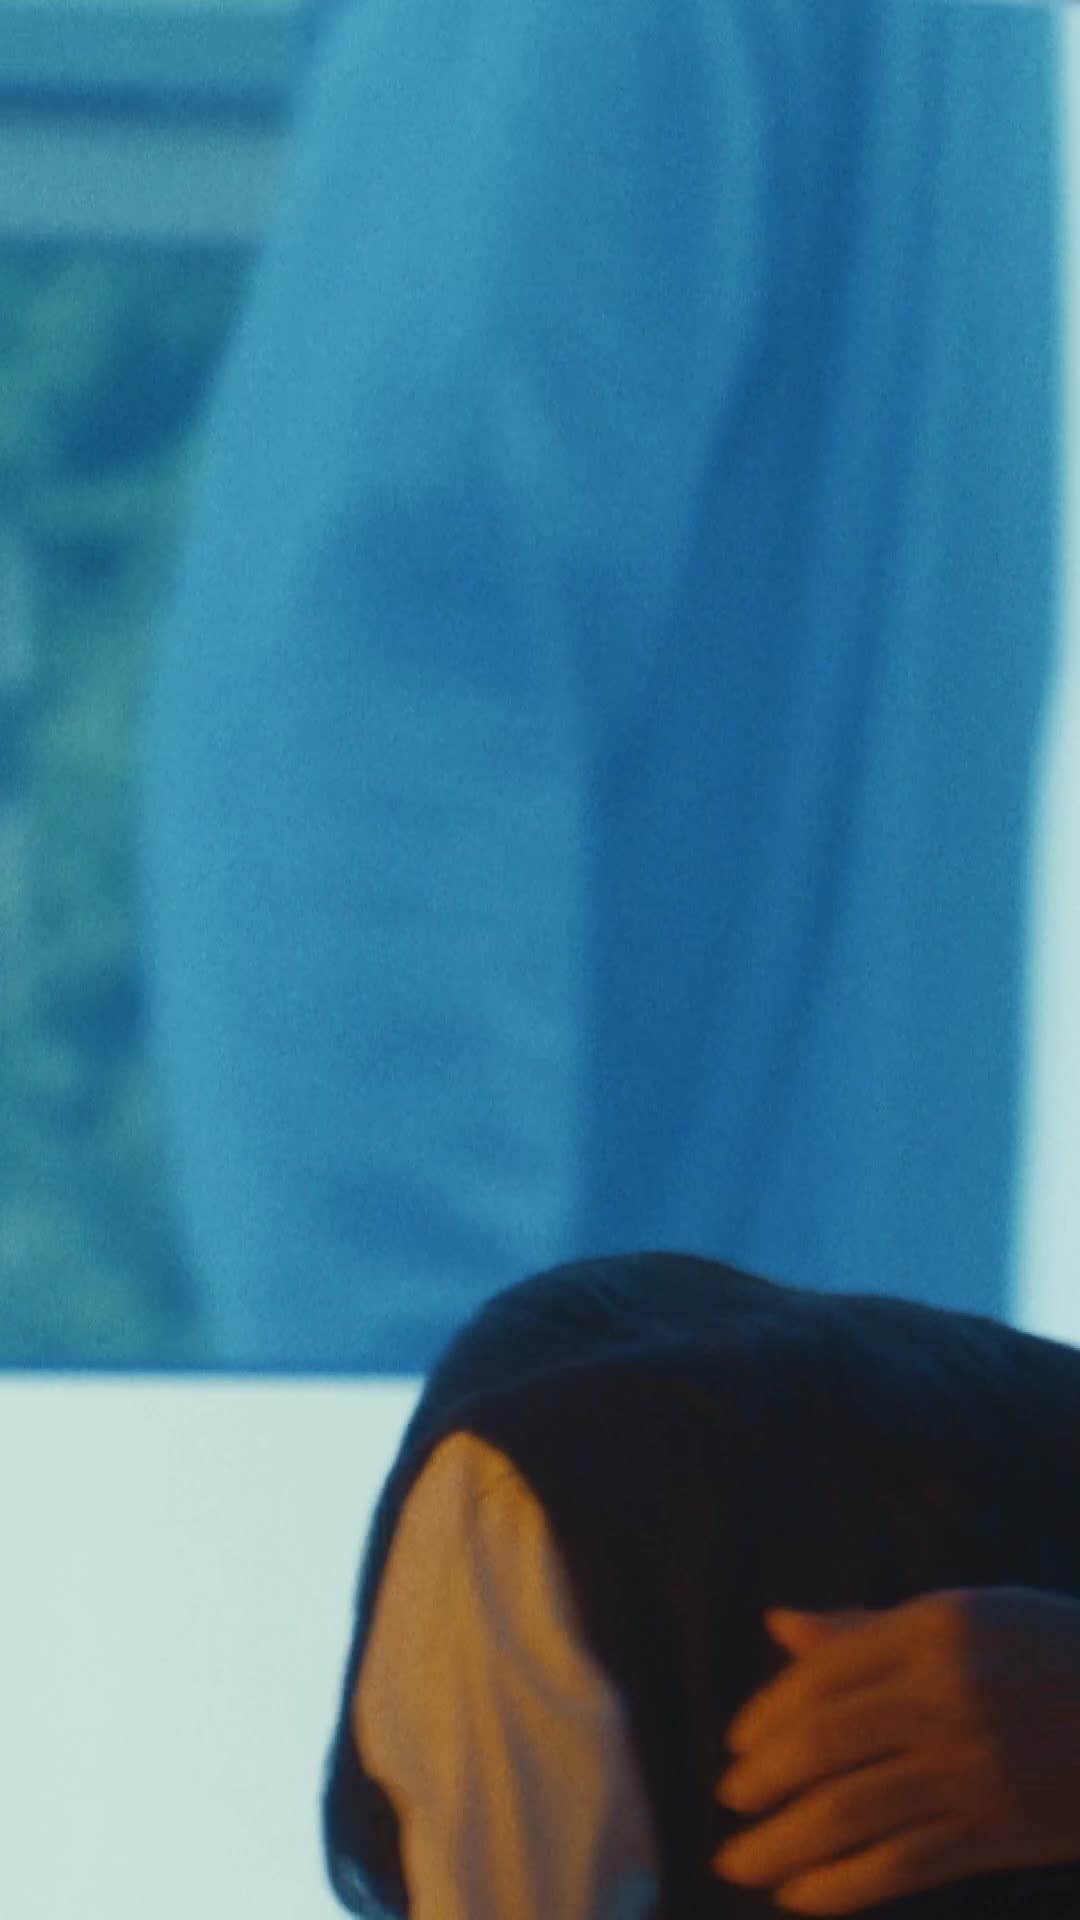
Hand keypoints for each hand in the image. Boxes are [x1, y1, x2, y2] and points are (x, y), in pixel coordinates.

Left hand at [711, 1586, 1079, 1912]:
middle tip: (730, 1803)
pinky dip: (841, 1884)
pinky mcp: (996, 1830)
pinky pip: (901, 1864)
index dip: (769, 1713)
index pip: (825, 1674)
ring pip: (851, 1811)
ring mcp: (972, 1766)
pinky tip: (801, 1895)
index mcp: (935, 1629)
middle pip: (826, 1742)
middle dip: (764, 1780)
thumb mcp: (968, 1618)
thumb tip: (781, 1625)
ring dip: (782, 1843)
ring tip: (740, 1862)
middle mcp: (946, 1694)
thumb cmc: (1051, 1655)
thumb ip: (869, 1630)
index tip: (738, 1745)